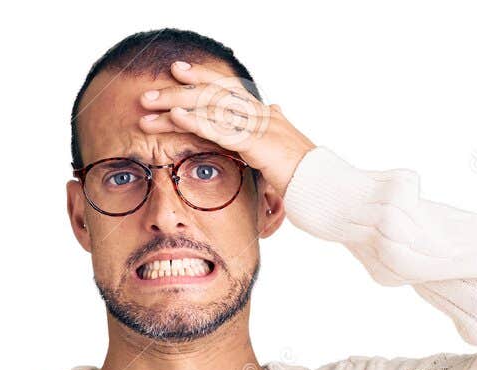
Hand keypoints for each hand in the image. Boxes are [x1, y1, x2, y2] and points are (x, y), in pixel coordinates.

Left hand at [136, 60, 315, 194]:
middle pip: (214, 93)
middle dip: (179, 91)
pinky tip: (175, 117)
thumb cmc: (308, 178)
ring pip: (212, 107)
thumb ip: (275, 129)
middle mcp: (263, 114)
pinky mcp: (258, 145)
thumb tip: (276, 108)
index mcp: (268, 115)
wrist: (328, 190)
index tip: (177, 72)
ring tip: (148, 105)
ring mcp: (261, 127)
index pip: (229, 88)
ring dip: (176, 104)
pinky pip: (221, 129)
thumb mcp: (287, 149)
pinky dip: (196, 121)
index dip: (202, 78)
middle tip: (149, 93)